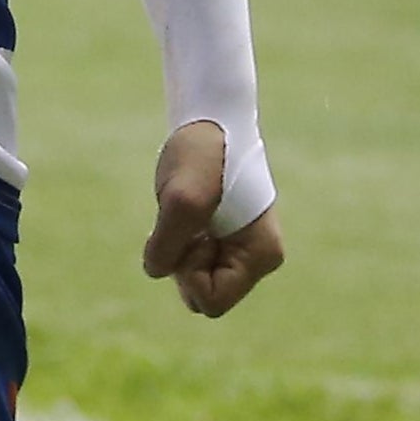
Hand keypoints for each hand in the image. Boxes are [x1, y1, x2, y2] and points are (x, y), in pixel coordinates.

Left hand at [144, 123, 282, 320]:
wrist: (211, 118)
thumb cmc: (203, 153)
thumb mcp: (180, 201)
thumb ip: (166, 247)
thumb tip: (157, 270)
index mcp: (262, 256)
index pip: (212, 303)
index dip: (189, 273)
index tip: (194, 233)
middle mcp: (257, 258)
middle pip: (204, 296)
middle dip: (184, 265)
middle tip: (188, 222)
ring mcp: (240, 249)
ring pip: (194, 280)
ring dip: (179, 251)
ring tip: (188, 214)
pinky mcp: (223, 237)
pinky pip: (191, 260)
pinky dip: (179, 240)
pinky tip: (188, 211)